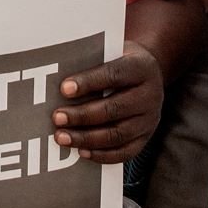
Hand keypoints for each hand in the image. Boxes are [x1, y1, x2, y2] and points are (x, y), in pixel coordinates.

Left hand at [50, 46, 162, 162]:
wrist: (147, 74)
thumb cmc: (118, 61)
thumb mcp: (111, 52)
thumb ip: (91, 62)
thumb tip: (59, 79)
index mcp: (142, 67)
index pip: (114, 74)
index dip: (89, 82)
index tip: (64, 89)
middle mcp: (150, 95)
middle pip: (115, 109)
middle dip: (82, 115)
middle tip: (57, 117)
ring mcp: (150, 119)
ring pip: (118, 134)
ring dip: (87, 138)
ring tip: (62, 137)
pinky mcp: (146, 138)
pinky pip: (125, 152)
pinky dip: (102, 155)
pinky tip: (81, 151)